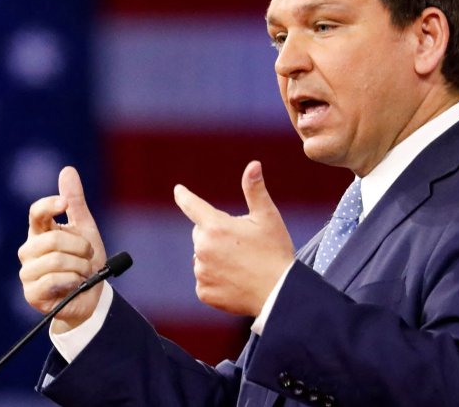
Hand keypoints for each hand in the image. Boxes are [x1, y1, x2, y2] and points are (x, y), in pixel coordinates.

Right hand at [18, 166, 106, 332]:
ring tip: (83, 273)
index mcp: (40, 232)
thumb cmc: (86, 261)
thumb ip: (75, 202)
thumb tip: (67, 170)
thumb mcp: (85, 229)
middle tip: (89, 256)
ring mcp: (28, 273)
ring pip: (56, 260)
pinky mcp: (32, 294)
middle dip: (81, 247)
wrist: (92, 296)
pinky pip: (53, 280)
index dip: (49, 205)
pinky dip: (73, 281)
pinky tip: (75, 285)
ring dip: (80, 267)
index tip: (63, 204)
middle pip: (53, 239)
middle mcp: (29, 250)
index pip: (36, 213)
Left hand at [174, 161, 294, 316]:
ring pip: (202, 258)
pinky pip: (205, 280)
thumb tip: (253, 164)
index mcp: (216, 227)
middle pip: (201, 234)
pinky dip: (216, 279)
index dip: (184, 196)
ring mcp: (202, 272)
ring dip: (215, 258)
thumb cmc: (275, 252)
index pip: (192, 206)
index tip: (178, 190)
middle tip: (242, 244)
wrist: (280, 293)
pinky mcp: (204, 292)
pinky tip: (236, 281)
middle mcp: (203, 249)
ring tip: (241, 265)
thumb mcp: (268, 217)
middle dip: (215, 234)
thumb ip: (255, 190)